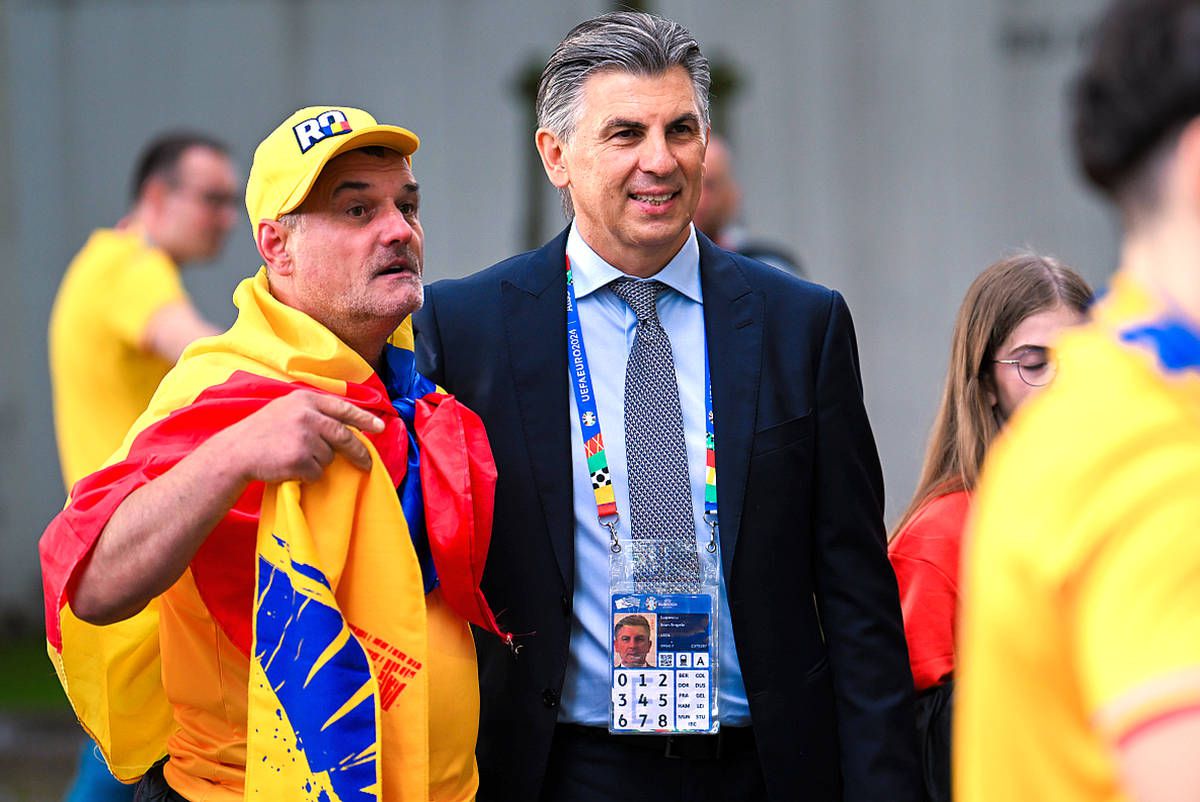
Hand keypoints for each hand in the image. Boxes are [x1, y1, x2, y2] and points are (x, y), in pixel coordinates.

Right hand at [212, 390, 385, 483]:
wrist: (235, 452)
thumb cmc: (261, 432)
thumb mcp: (286, 409)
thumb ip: (312, 412)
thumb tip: (345, 425)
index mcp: (305, 400)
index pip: (343, 408)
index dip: (364, 418)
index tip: (380, 427)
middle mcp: (307, 415)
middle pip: (345, 435)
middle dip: (359, 451)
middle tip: (367, 463)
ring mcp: (304, 437)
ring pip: (329, 457)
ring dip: (318, 462)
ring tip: (294, 457)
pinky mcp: (300, 458)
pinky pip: (317, 472)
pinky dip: (308, 475)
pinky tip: (290, 468)